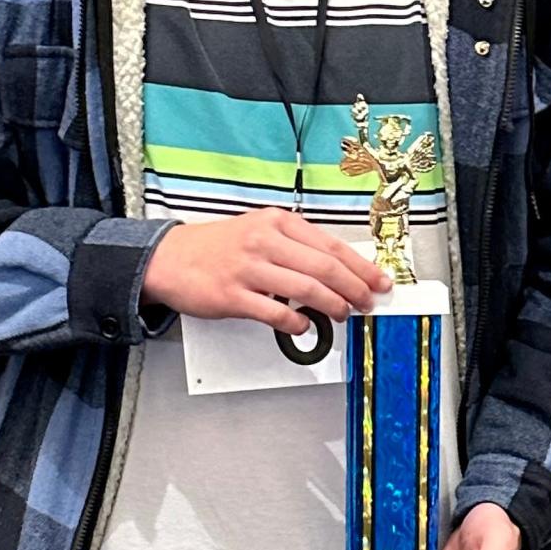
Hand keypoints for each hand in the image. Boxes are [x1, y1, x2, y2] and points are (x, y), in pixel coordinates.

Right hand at [139, 208, 392, 335]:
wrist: (171, 258)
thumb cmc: (219, 248)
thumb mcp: (260, 232)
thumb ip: (295, 247)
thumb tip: (338, 270)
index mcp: (277, 223)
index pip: (330, 246)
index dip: (361, 267)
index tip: (379, 281)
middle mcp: (265, 241)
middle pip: (324, 267)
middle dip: (354, 288)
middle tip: (367, 302)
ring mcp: (249, 268)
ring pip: (305, 289)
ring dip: (332, 305)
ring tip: (343, 314)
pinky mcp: (233, 295)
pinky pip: (275, 313)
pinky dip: (296, 323)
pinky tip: (305, 326)